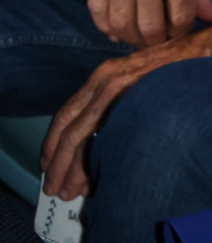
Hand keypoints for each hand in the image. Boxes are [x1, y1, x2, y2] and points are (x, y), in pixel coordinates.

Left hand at [41, 26, 211, 198]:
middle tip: (52, 189)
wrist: (207, 51)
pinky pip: (102, 134)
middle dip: (56, 163)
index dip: (53, 144)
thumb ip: (119, 109)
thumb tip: (103, 146)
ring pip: (79, 134)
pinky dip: (94, 160)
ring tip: (67, 191)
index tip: (47, 166)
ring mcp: (115, 86)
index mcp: (102, 79)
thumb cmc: (179, 71)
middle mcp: (102, 80)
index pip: (67, 115)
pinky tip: (92, 181)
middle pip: (66, 128)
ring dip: (71, 168)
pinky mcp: (130, 96)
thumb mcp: (140, 87)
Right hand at [88, 0, 211, 46]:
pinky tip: (116, 30)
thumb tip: (208, 16)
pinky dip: (106, 27)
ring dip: (131, 39)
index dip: (182, 32)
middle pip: (149, 27)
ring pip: (121, 23)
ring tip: (139, 38)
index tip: (181, 33)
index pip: (180, 16)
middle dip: (157, 42)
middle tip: (160, 42)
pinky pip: (97, 9)